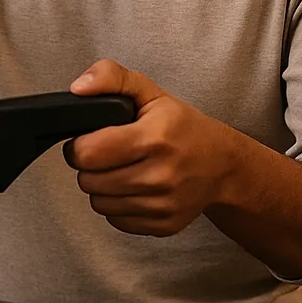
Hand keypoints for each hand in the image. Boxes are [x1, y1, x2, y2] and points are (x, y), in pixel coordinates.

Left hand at [64, 59, 238, 236]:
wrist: (223, 165)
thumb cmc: (184, 127)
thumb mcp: (150, 91)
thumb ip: (110, 77)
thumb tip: (78, 88)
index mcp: (154, 137)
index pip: (89, 153)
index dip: (79, 145)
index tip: (88, 140)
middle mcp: (160, 175)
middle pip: (89, 181)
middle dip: (90, 166)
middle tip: (106, 154)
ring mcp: (163, 204)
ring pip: (99, 204)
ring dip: (101, 187)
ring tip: (119, 169)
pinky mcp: (164, 225)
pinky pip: (116, 220)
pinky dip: (117, 206)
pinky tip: (132, 187)